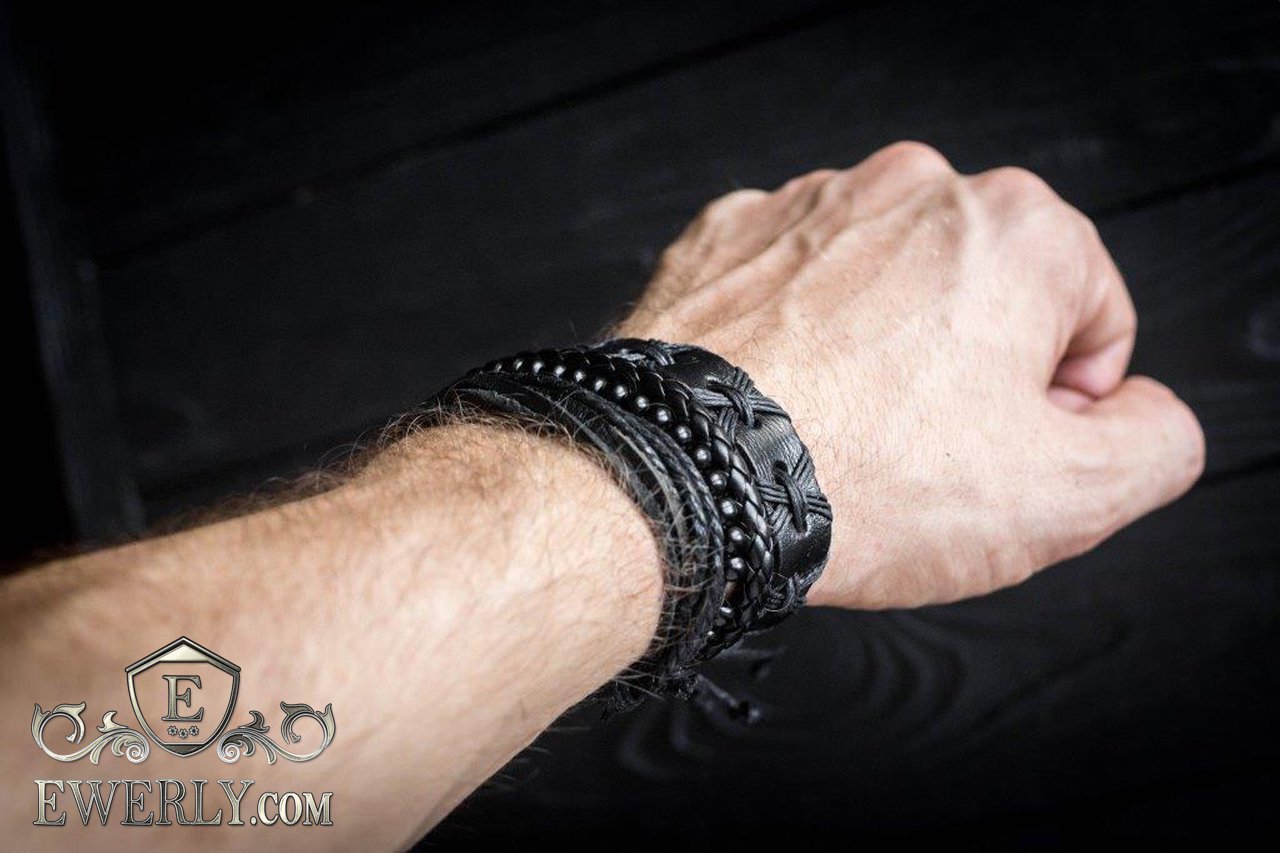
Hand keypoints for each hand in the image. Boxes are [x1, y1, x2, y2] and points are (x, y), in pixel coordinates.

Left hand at [617, 142, 1204, 608]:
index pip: (1090, 314)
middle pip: (984, 293)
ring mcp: (809, 205)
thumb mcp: (1066, 496)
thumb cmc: (864, 480)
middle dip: (972, 370)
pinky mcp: (729, 236)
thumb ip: (1152, 444)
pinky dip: (799, 334)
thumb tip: (1142, 415)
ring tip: (846, 430)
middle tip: (923, 452)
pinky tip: (783, 398)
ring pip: (884, 285)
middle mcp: (911, 190)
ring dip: (882, 349)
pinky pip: (793, 283)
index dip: (1062, 402)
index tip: (1006, 448)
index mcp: (1016, 230)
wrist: (686, 479)